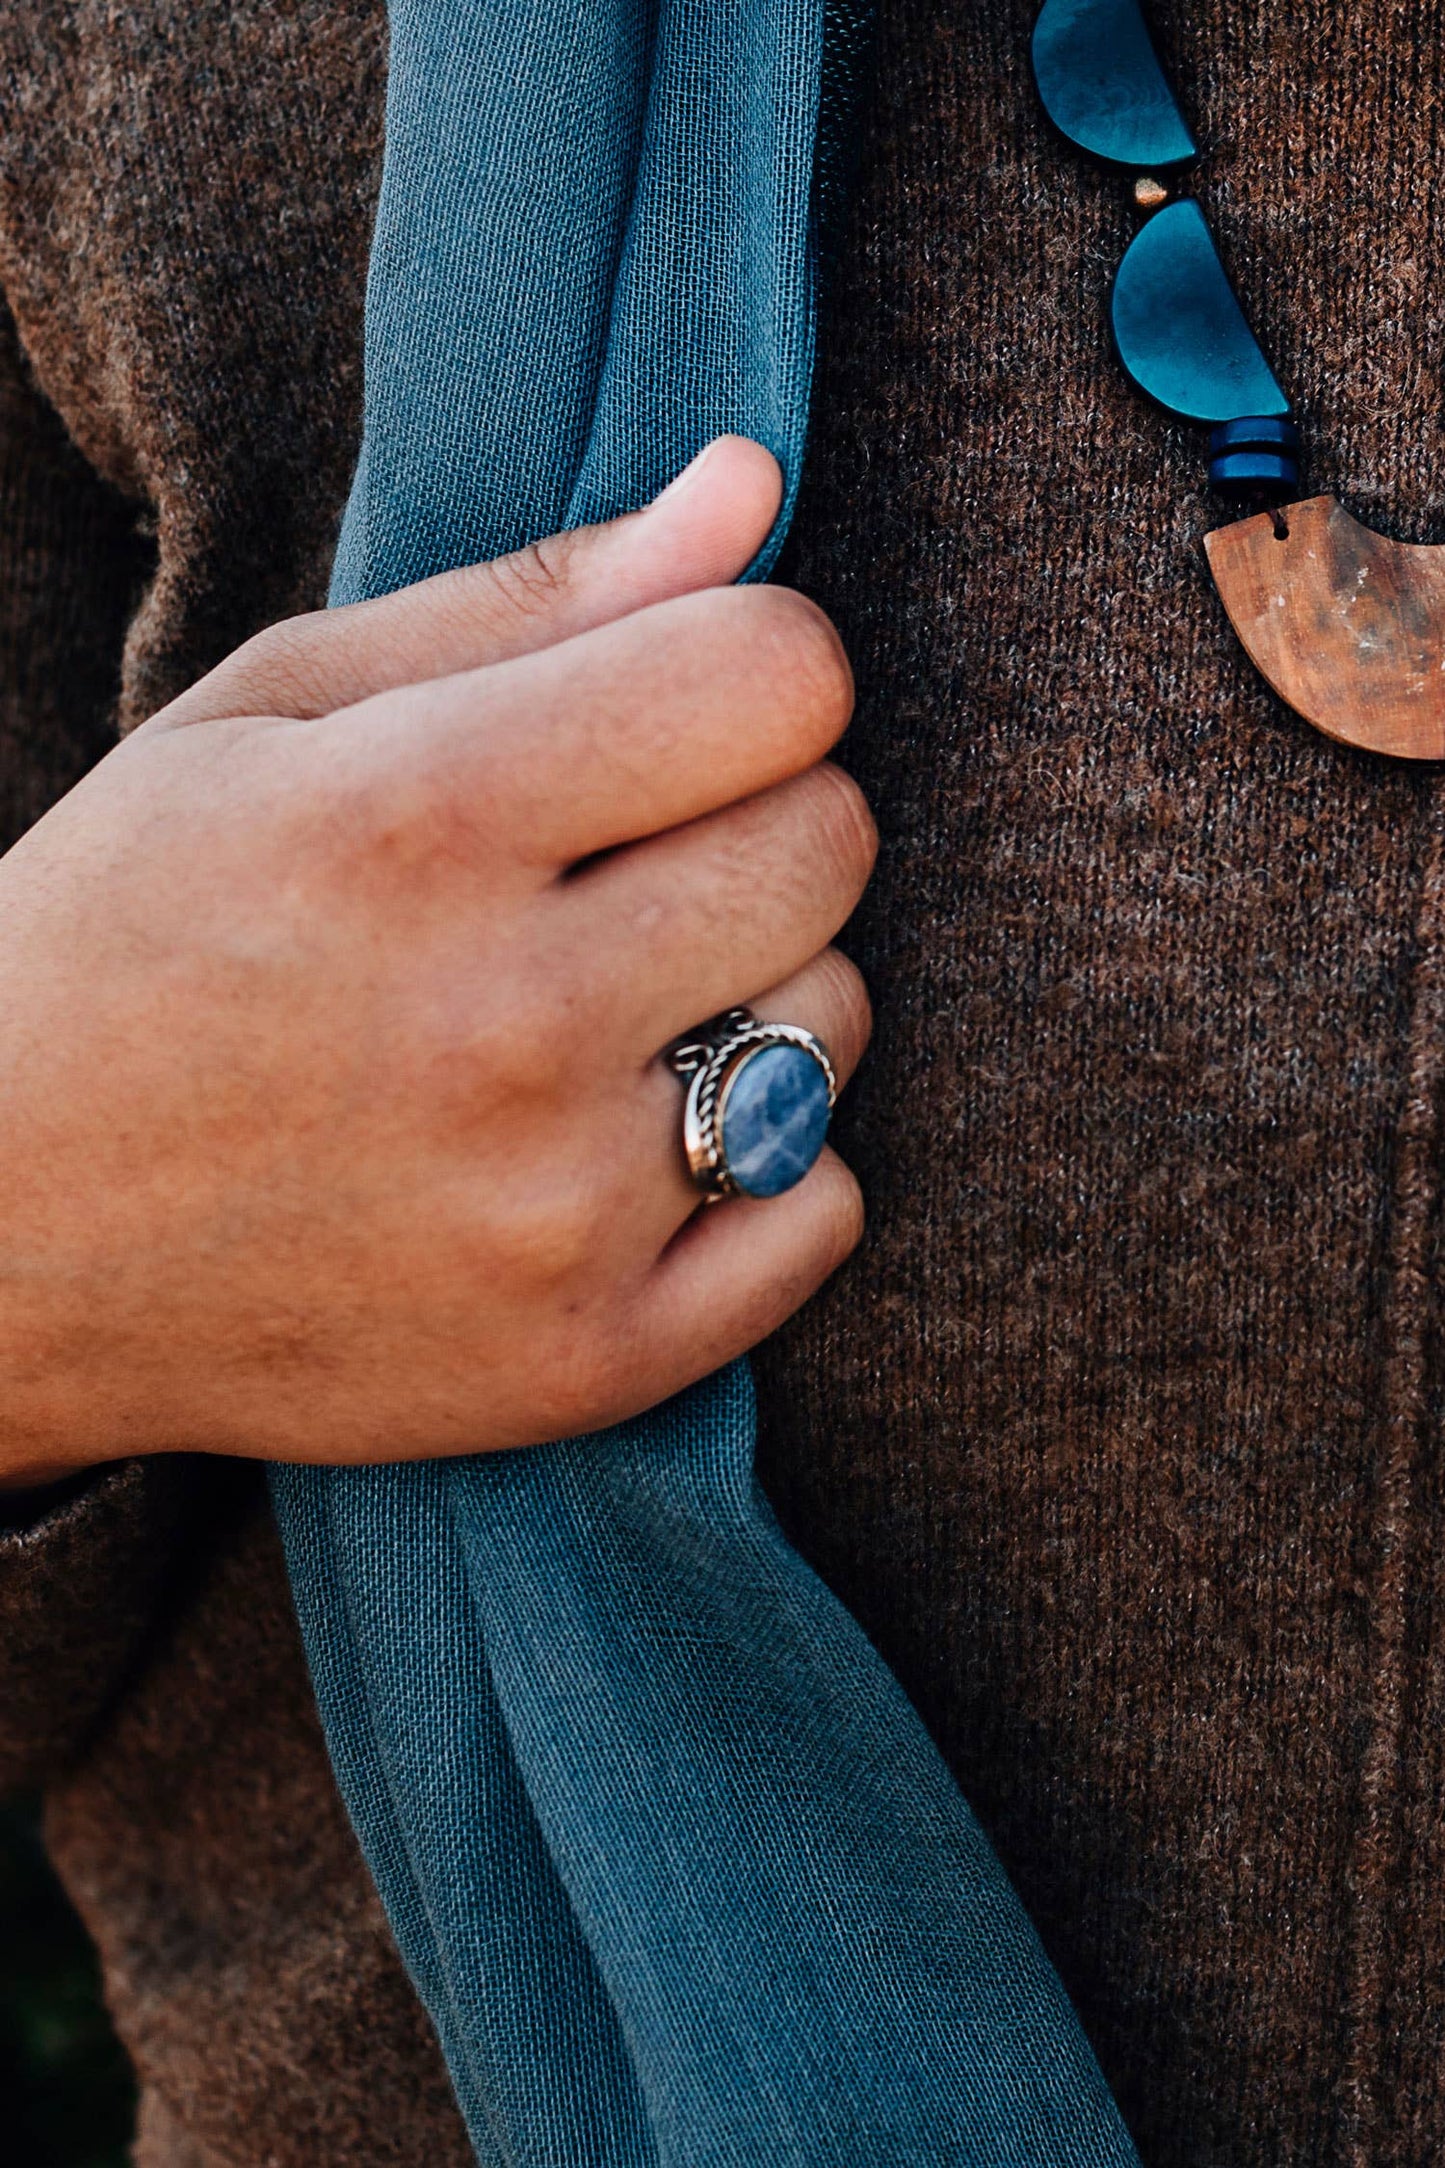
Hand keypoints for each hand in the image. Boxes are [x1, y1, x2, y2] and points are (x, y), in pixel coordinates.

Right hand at [0, 439, 873, 1480]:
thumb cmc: (128, 940)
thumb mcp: (264, 716)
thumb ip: (525, 600)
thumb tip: (754, 488)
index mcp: (414, 820)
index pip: (782, 678)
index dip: (748, 667)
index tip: (671, 709)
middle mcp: (503, 1022)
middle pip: (831, 842)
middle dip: (749, 821)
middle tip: (612, 869)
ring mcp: (553, 1213)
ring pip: (836, 1021)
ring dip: (748, 991)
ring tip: (589, 1014)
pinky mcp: (589, 1360)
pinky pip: (822, 1206)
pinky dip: (756, 1170)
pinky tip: (618, 1147)